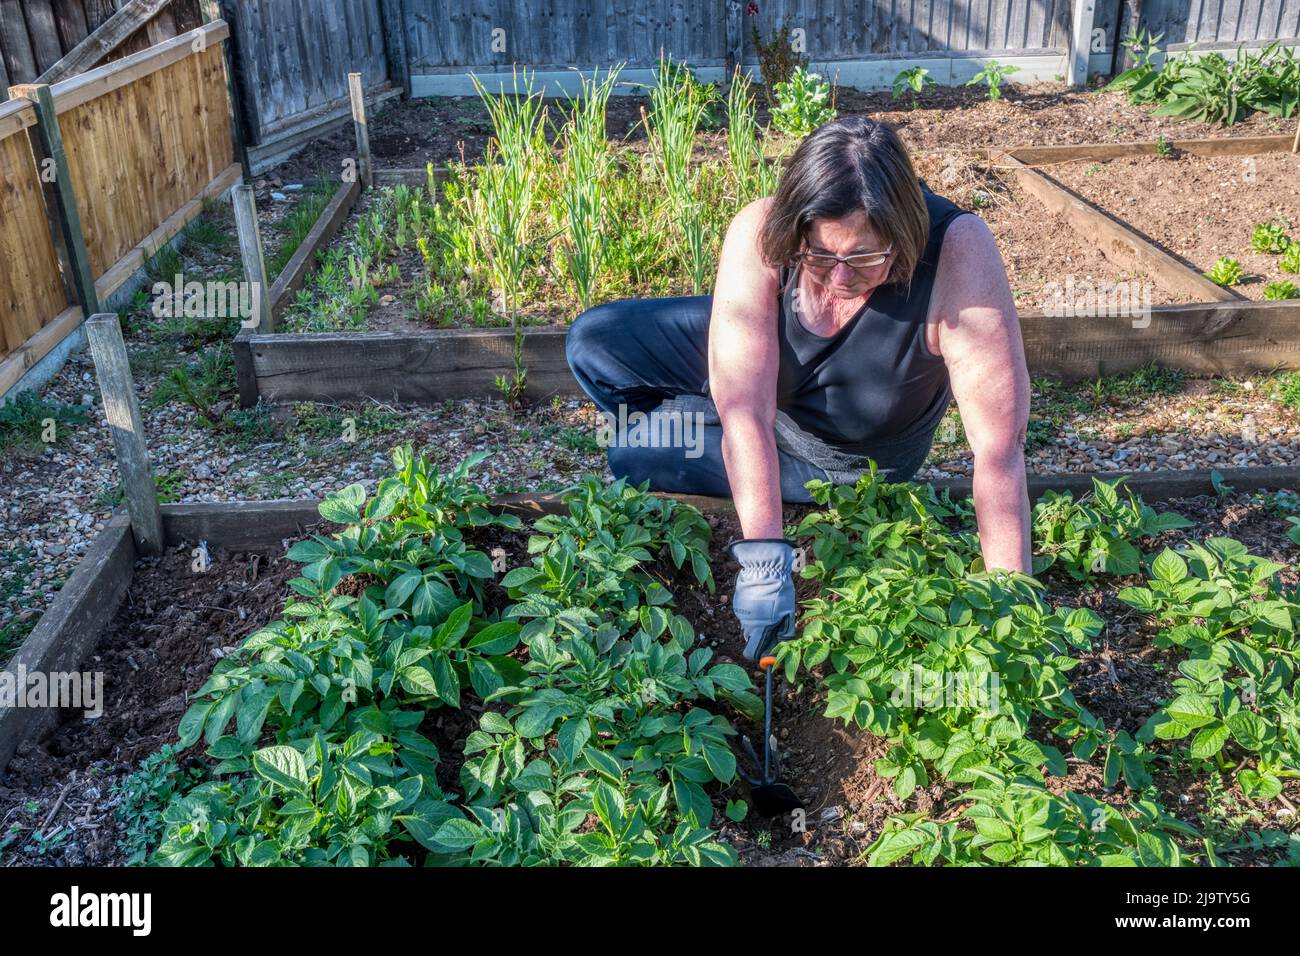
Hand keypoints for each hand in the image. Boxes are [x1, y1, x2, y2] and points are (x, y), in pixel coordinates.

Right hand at [727, 539, 795, 661]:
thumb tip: (782, 645)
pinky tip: (761, 599)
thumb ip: (785, 632)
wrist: (765, 567)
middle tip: (774, 625)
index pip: (751, 653)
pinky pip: (746, 613)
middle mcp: (746, 623)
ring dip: (758, 622)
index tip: (768, 652)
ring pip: (749, 625)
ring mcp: (740, 612)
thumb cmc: (779, 590)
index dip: (759, 655)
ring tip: (769, 608)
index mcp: (759, 628)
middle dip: (762, 637)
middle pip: (752, 639)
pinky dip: (753, 611)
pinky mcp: (737, 602)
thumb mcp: (788, 613)